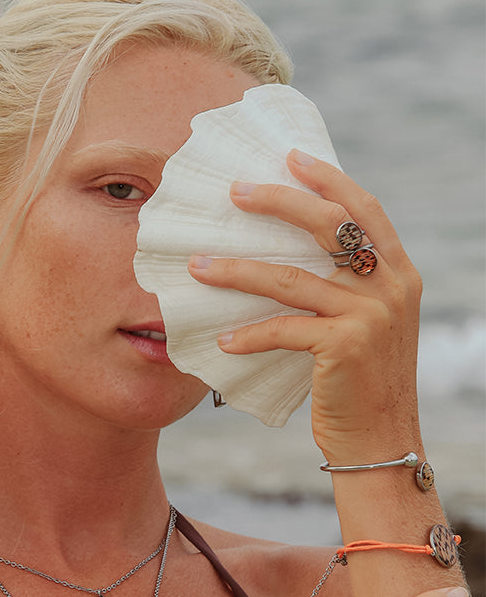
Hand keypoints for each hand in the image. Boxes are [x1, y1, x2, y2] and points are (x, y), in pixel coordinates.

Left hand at [188, 150, 422, 458]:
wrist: (384, 440)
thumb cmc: (362, 378)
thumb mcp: (368, 320)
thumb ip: (346, 282)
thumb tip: (288, 245)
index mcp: (398, 272)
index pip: (365, 208)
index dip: (329, 178)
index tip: (291, 155)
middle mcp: (391, 286)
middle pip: (329, 225)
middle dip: (279, 201)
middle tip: (235, 191)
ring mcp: (370, 315)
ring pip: (290, 278)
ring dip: (236, 270)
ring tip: (197, 265)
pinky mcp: (346, 347)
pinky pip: (283, 329)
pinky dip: (249, 335)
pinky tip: (223, 340)